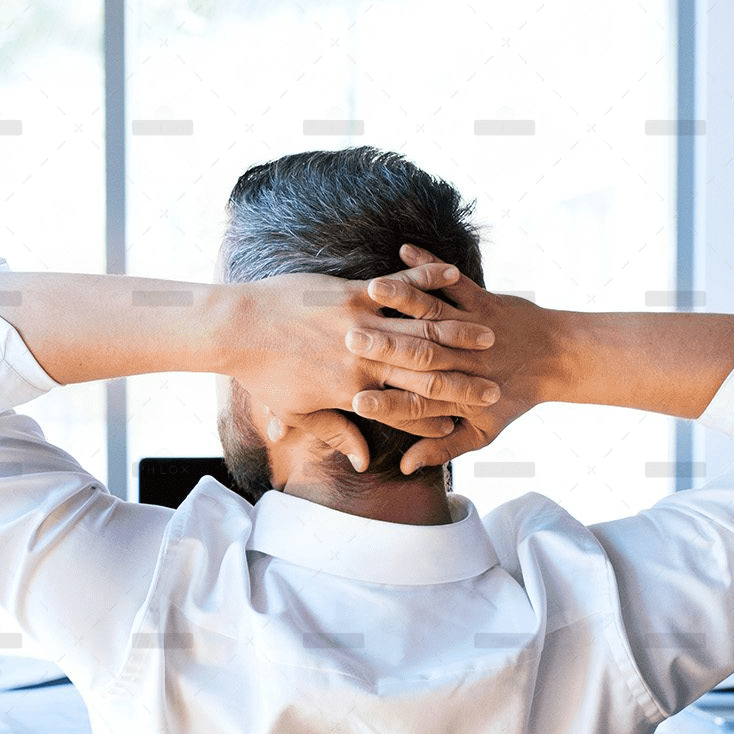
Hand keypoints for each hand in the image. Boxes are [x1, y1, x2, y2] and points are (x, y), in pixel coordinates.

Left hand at [222, 260, 495, 470]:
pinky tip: (452, 274)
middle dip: (464, 380)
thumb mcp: (297, 410)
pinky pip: (398, 285)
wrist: (237, 327)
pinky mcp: (351, 291)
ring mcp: (360, 320)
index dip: (440, 417)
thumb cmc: (263, 372)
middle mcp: (364, 358)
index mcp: (353, 390)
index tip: (467, 422)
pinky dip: (427, 278)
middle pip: (426, 371)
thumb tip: (361, 458)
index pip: (407, 409)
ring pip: (420, 328)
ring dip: (458, 332)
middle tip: (496, 384)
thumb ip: (335, 432)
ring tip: (489, 336)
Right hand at [345, 244, 570, 472]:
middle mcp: (464, 361)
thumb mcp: (482, 432)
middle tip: (348, 341)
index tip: (358, 402)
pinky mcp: (483, 301)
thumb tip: (407, 467)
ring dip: (403, 299)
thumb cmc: (514, 397)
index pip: (416, 404)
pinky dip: (430, 265)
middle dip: (383, 347)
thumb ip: (443, 449)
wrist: (560, 359)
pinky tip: (405, 251)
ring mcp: (473, 328)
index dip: (388, 405)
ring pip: (433, 314)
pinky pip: (454, 281)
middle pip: (417, 356)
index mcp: (459, 396)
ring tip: (373, 290)